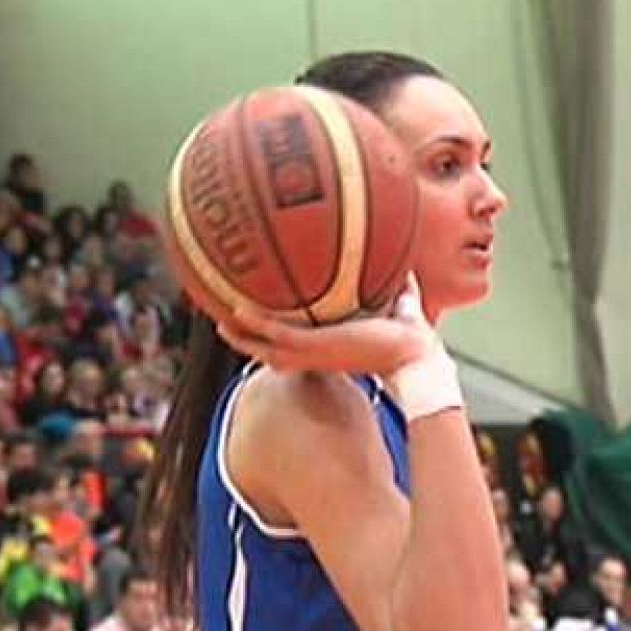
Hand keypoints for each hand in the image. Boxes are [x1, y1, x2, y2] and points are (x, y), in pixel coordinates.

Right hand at [213, 276, 432, 374]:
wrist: (413, 355)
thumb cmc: (408, 340)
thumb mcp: (395, 309)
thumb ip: (398, 293)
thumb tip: (408, 273)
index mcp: (327, 352)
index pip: (294, 348)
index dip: (274, 339)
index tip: (262, 326)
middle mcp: (315, 357)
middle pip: (268, 353)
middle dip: (246, 340)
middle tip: (225, 323)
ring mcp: (311, 354)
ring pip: (262, 346)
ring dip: (239, 334)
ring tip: (217, 320)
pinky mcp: (313, 345)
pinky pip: (274, 332)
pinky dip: (255, 322)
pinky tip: (235, 307)